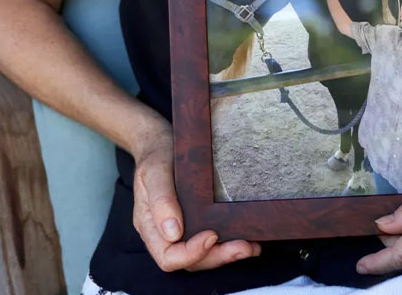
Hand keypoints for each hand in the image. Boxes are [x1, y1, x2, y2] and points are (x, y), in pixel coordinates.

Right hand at [130, 122, 258, 270]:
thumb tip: (173, 233)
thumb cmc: (156, 154)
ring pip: (204, 255)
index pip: (168, 257)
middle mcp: (165, 234)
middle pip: (190, 262)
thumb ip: (161, 200)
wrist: (162, 139)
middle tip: (244, 247)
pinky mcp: (197, 222)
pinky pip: (212, 241)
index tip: (211, 236)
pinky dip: (230, 242)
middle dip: (218, 257)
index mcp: (149, 226)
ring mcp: (182, 229)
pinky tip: (249, 237)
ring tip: (251, 246)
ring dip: (227, 254)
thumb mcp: (154, 171)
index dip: (191, 253)